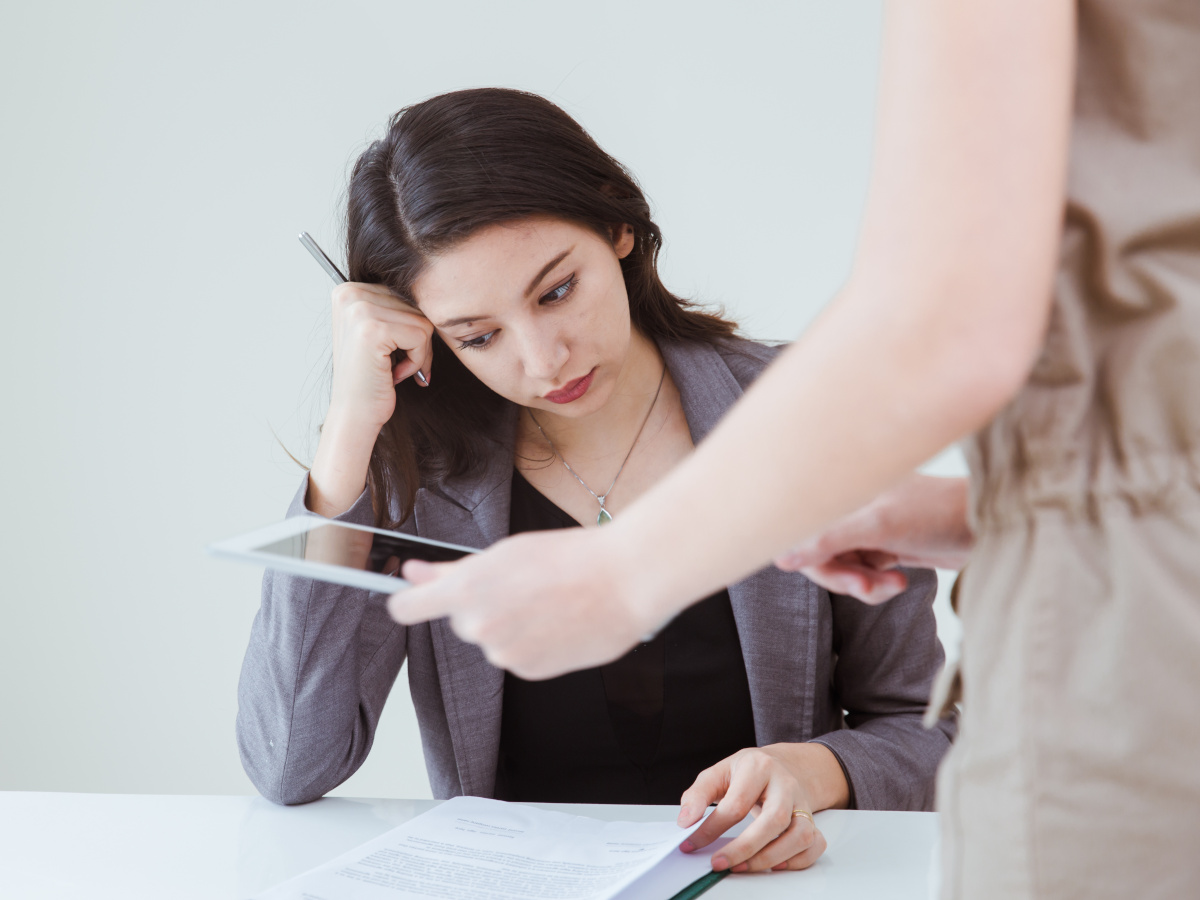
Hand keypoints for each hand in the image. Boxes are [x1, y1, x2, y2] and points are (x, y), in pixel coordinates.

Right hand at [307, 283, 434, 516]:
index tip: (392, 351)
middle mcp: (349, 294)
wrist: (355, 414)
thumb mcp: (379, 332)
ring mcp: (359, 310)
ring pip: (422, 320)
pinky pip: (422, 335)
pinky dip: (417, 360)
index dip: (408, 326)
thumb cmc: (371, 377)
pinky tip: (394, 374)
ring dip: (417, 352)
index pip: (404, 293)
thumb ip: (395, 305)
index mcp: (347, 290)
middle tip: (395, 365)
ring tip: (393, 369)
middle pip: (415, 304)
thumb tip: (433, 286)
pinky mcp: (373, 329)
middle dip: (416, 340)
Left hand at [387, 528, 664, 678]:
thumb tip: (414, 573)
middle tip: (522, 585)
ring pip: (493, 640)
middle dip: (481, 607)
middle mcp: (479, 626)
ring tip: (550, 602)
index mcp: (468, 590)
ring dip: (511, 626)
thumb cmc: (571, 557)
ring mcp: (504, 653)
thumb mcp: (506, 552)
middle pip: (461, 621)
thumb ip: (454, 570)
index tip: (411, 600)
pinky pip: (518, 656)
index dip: (407, 603)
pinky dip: (533, 643)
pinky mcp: (529, 671)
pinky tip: (559, 623)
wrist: (625, 582)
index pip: (407, 608)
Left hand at [678, 744, 840, 872]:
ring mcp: (802, 803)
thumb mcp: (719, 772)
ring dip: (771, 858)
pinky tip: (774, 865)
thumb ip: (698, 794)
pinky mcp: (812, 820)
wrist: (784, 765)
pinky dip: (798, 860)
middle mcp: (785, 784)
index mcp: (758, 767)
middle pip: (774, 819)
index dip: (712, 828)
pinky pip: (815, 844)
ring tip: (742, 867)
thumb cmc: (749, 771)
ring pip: (799, 835)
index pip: (736, 802)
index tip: (692, 844)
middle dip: (745, 847)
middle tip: (719, 863)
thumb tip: (685, 821)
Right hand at [774, 474, 971, 603]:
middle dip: (844, 577)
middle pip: (818, 553)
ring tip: (893, 585)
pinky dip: (874, 585)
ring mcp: (863, 526)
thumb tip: (781, 558)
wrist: (991, 527)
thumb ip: (827, 539)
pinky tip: (897, 581)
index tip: (843, 576)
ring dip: (863, 584)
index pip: (801, 529)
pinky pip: (859, 573)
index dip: (813, 559)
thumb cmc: (941, 512)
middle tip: (869, 586)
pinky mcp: (880, 544)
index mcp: (842, 487)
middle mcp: (848, 504)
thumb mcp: (879, 525)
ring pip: (840, 567)